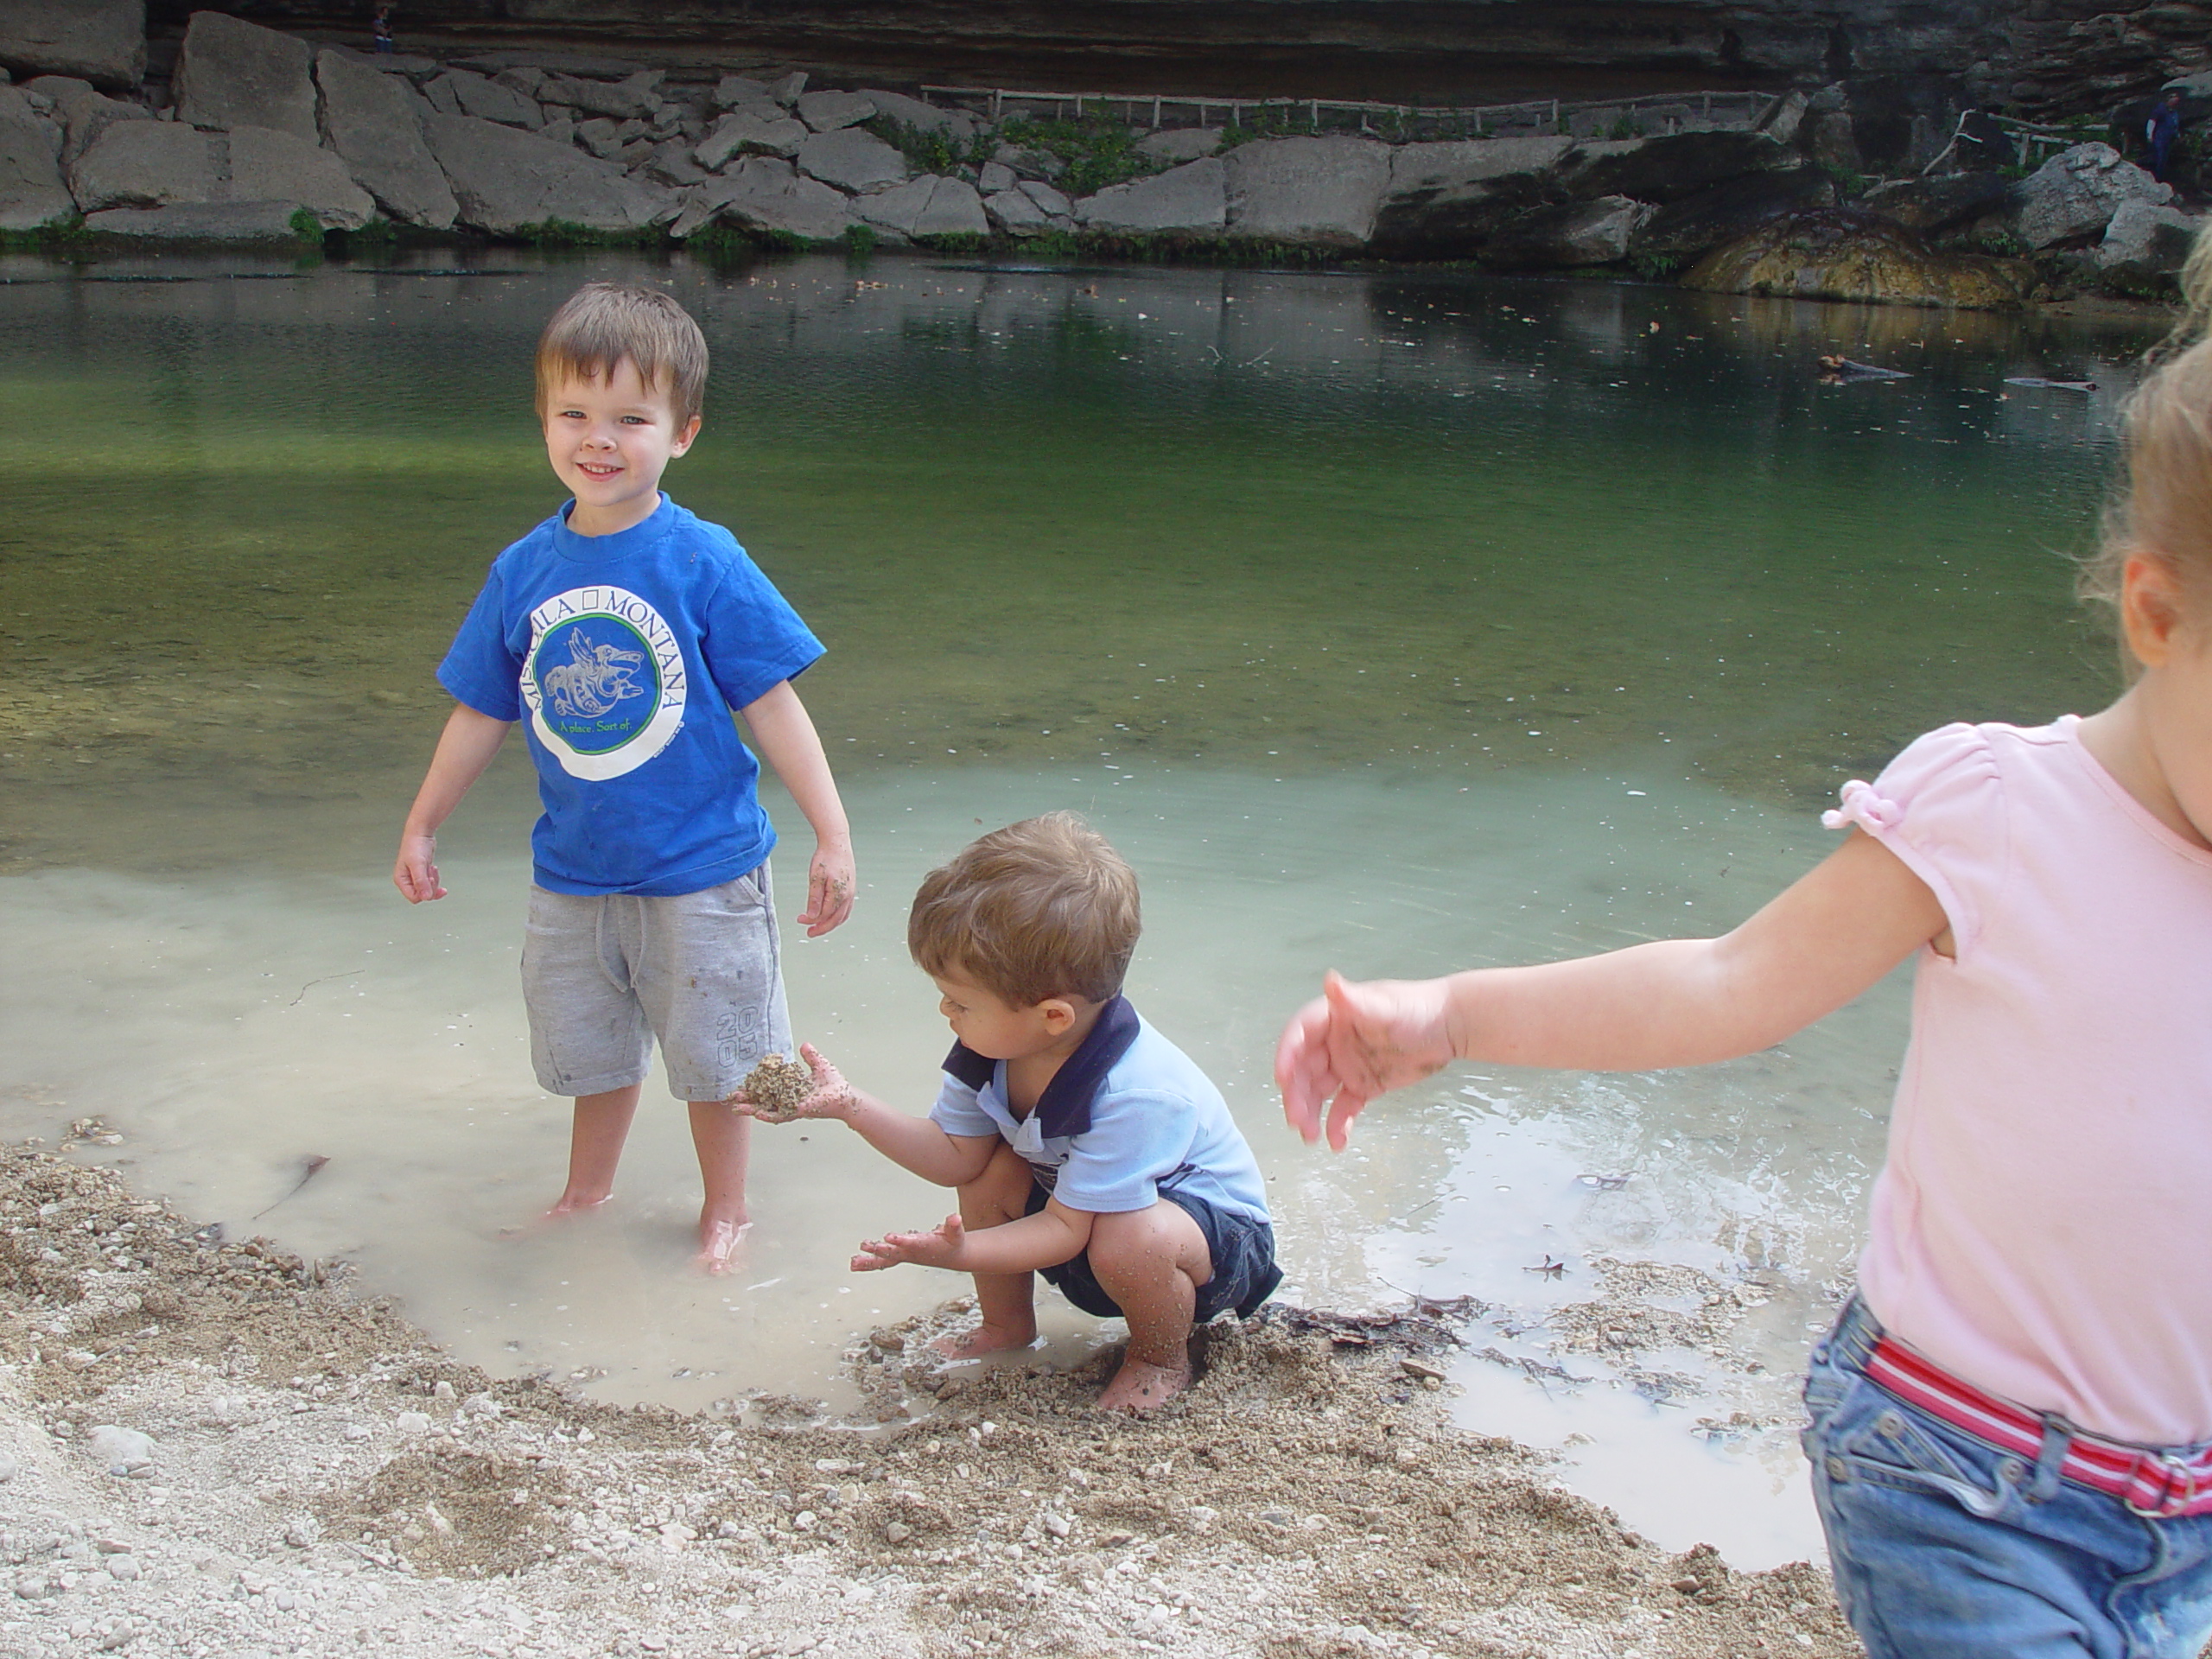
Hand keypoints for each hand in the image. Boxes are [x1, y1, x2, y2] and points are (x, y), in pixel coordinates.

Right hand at [393, 830, 446, 902]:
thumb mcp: (418, 864)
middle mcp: (407, 880)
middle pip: (422, 895)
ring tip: (432, 868)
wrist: (421, 833)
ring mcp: (415, 877)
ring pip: (428, 889)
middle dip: (431, 885)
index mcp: (401, 880)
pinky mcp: (422, 874)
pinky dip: (435, 877)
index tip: (430, 880)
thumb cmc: (415, 846)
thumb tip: (426, 897)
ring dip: (434, 880)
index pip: (414, 898)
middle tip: (432, 871)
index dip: (425, 892)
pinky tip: (434, 868)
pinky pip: (430, 883)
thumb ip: (421, 882)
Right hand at [726, 1043, 855, 1123]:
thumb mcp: (819, 1065)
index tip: (742, 1082)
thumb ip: (810, 1056)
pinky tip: (757, 1114)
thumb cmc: (834, 1084)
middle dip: (748, 1099)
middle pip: (764, 1100)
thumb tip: (804, 1044)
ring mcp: (792, 1107)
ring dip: (752, 1109)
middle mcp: (789, 1099)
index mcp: (791, 1089)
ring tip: (738, 1108)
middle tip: (732, 1097)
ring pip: (768, 1109)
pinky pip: (781, 1115)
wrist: (846, 1097)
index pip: (769, 1087)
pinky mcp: (799, 1111)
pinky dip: (769, 1115)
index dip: (756, 1085)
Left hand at [796, 838, 854, 936]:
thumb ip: (814, 899)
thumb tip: (812, 916)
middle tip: (810, 932)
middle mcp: (847, 896)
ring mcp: (850, 892)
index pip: (824, 915)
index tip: (800, 920)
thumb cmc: (826, 857)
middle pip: (835, 920)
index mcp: (838, 894)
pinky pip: (846, 909)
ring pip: (842, 916)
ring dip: (830, 924)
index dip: (812, 921)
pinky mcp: (850, 888)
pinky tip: (830, 915)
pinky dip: (837, 916)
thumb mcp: (815, 878)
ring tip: (819, 926)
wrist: (837, 843)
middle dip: (822, 928)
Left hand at [851, 1214, 963, 1271]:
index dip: (900, 1241)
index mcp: (924, 1246)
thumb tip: (955, 1218)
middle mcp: (911, 1253)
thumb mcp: (956, 1233)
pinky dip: (869, 1262)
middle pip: (894, 1253)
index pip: (911, 1243)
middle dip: (881, 1251)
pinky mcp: (900, 1256)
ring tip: (853, 1262)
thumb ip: (954, 1225)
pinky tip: (855, 1263)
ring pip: (884, 1260)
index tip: (889, 1237)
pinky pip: (882, 1261)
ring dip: (869, 1261)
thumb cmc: (953, 1242)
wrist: (951, 1257)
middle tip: (867, 1247)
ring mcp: (904, 1256)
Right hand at [1275, 970, 1456, 1151]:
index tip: (1282, 1078)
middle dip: (1296, 1095)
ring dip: (1310, 1113)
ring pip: (1318, 1092)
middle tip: (1297, 1120)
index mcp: (1333, 1018)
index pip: (1300, 1035)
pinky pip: (1344, 1107)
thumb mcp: (1386, 1006)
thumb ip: (1356, 1000)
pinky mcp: (1363, 1086)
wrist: (1451, 1027)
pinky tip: (1337, 1142)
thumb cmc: (1419, 1008)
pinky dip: (1338, 1124)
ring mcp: (1347, 1066)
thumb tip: (1330, 981)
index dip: (1287, 1054)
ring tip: (1310, 1136)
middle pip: (1304, 1070)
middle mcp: (1333, 1042)